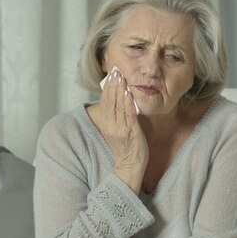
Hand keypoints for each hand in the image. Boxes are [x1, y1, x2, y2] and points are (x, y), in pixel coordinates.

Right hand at [99, 69, 147, 192]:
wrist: (129, 166)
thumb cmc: (126, 147)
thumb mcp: (118, 129)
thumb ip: (117, 115)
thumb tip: (120, 99)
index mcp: (107, 124)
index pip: (105, 102)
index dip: (108, 88)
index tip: (112, 74)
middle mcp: (111, 125)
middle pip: (110, 102)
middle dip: (113, 85)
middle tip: (116, 71)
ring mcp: (120, 129)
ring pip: (118, 107)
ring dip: (119, 91)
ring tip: (121, 78)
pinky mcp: (131, 133)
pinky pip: (128, 117)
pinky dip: (127, 104)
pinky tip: (128, 94)